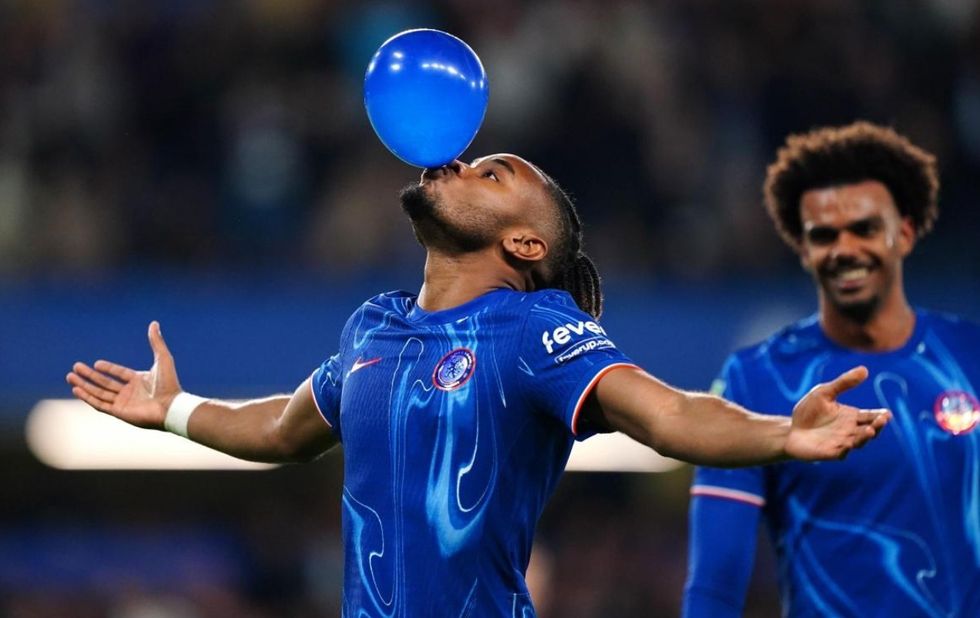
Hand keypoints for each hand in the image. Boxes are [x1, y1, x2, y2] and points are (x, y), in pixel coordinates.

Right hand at [66, 321, 181, 429]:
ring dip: (84, 386)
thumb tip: (154, 323)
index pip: (119, 373)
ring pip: (99, 393)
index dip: (108, 368)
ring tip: (70, 377)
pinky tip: (77, 390)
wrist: (170, 405)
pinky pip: (99, 404)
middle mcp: (130, 392)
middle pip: (105, 383)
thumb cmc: (169, 383)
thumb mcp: (162, 358)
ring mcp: (124, 403)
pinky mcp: (119, 412)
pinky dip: (87, 397)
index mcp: (139, 380)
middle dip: (89, 376)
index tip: (96, 363)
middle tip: (75, 367)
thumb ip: (156, 342)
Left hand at [785, 366, 890, 460]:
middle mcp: (850, 431)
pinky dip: (845, 450)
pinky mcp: (829, 453)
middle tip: (882, 420)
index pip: (871, 416)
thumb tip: (865, 369)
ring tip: (870, 430)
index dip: (880, 416)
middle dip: (877, 426)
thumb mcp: (824, 393)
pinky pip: (840, 453)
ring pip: (858, 442)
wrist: (790, 430)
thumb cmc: (808, 411)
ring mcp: (841, 443)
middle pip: (869, 430)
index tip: (887, 413)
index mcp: (852, 417)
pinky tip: (848, 445)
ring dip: (865, 437)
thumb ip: (843, 383)